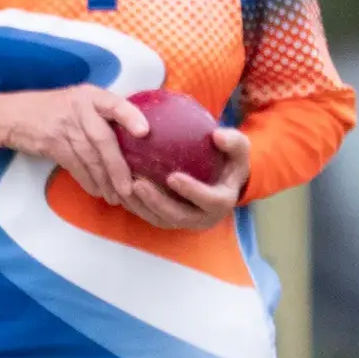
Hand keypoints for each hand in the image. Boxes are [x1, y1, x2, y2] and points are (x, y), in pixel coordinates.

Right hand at [0, 85, 148, 205]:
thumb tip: (138, 138)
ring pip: (90, 157)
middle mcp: (80, 108)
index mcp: (91, 96)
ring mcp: (65, 126)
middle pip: (103, 140)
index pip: (115, 103)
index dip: (131, 116)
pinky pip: (74, 166)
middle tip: (130, 189)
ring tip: (116, 196)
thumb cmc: (56, 110)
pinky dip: (87, 181)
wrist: (12, 115)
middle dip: (118, 167)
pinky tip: (97, 191)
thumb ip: (103, 114)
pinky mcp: (52, 143)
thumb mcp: (80, 102)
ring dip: (104, 181)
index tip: (145, 132)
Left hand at [122, 126, 253, 231]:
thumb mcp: (238, 149)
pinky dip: (135, 205)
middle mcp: (203, 218)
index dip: (191, 191)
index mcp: (222, 202)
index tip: (172, 176)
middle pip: (178, 216)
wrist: (223, 180)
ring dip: (141, 206)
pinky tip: (120, 188)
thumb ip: (233, 142)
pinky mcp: (170, 221)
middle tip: (138, 183)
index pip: (209, 201)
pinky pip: (150, 216)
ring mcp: (185, 222)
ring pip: (160, 219)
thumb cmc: (229, 160)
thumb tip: (218, 135)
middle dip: (156, 202)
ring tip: (124, 186)